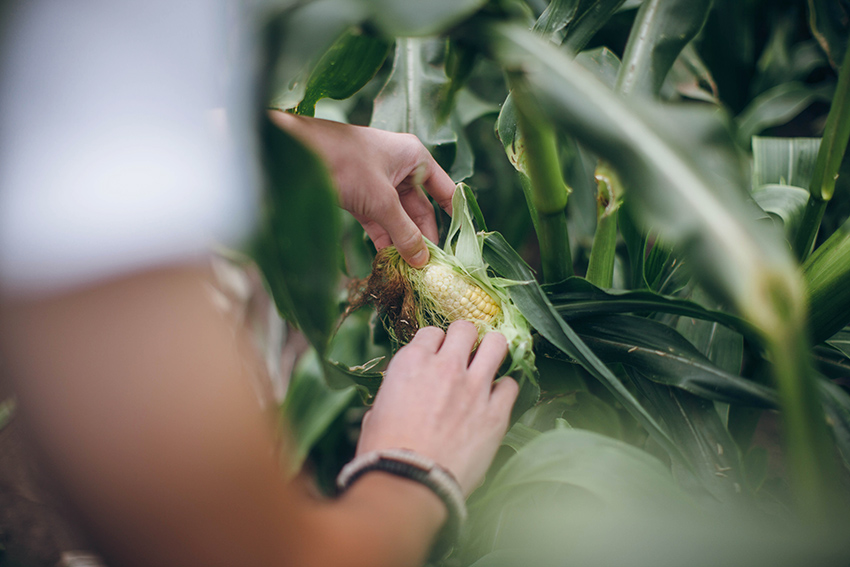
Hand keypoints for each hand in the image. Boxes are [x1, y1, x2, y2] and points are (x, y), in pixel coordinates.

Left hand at [270, 112, 455, 266]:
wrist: (296, 152)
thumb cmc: (345, 163)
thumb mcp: (381, 202)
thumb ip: (404, 232)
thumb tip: (423, 260)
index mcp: (415, 158)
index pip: (445, 190)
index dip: (455, 216)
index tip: (460, 245)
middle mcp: (401, 168)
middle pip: (421, 208)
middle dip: (424, 237)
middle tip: (429, 268)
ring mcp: (379, 182)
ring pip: (399, 217)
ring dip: (403, 241)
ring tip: (411, 270)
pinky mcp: (360, 195)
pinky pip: (379, 220)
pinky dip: (384, 238)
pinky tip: (389, 261)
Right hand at [356, 321, 518, 494]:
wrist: (410, 482)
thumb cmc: (385, 452)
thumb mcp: (376, 413)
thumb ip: (393, 396)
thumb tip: (397, 401)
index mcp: (412, 362)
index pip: (431, 332)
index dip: (435, 343)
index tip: (436, 355)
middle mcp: (446, 367)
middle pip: (465, 328)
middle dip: (465, 337)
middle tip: (465, 352)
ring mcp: (474, 388)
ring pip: (497, 344)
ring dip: (492, 349)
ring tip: (490, 360)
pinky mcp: (496, 412)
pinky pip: (511, 385)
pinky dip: (504, 389)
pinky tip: (496, 398)